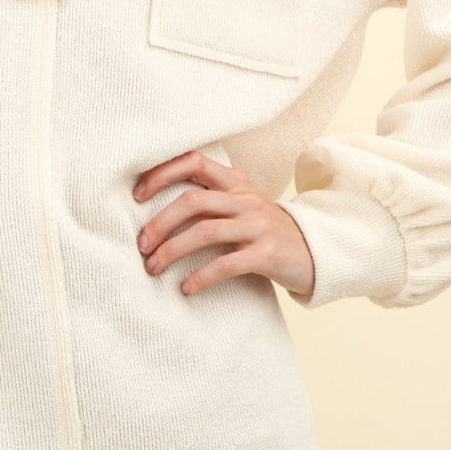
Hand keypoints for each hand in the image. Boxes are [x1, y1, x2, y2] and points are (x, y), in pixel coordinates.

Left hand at [133, 149, 315, 298]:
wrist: (313, 251)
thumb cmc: (262, 228)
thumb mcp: (240, 203)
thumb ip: (209, 196)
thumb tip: (156, 203)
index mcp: (234, 181)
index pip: (193, 161)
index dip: (162, 174)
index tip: (138, 195)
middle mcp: (244, 198)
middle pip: (192, 201)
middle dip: (159, 223)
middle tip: (141, 245)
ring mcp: (257, 225)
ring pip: (205, 231)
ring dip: (172, 250)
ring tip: (153, 267)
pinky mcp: (266, 254)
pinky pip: (227, 264)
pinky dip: (202, 276)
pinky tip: (186, 288)